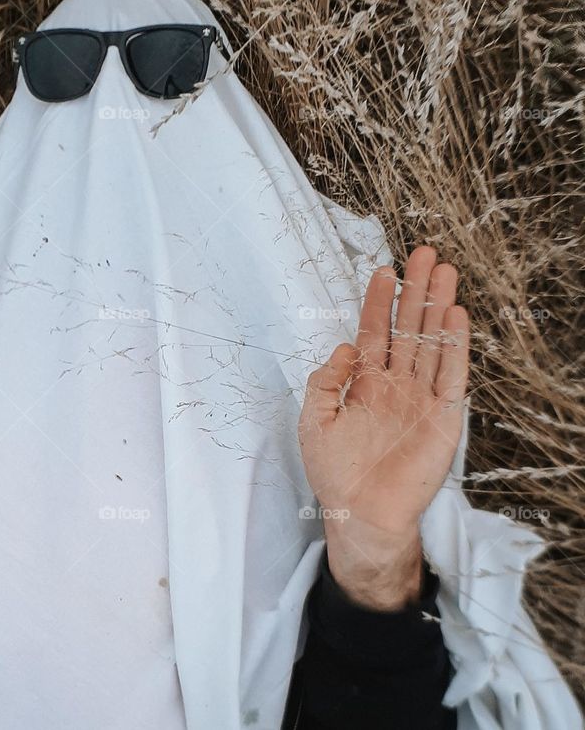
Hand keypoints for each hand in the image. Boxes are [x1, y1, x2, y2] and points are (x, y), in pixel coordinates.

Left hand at [298, 245, 468, 606]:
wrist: (361, 514)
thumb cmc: (335, 472)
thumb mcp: (314, 419)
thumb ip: (325, 380)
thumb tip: (344, 346)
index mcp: (365, 382)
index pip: (375, 331)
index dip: (379, 301)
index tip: (383, 270)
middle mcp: (396, 384)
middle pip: (409, 327)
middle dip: (416, 291)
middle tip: (424, 255)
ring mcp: (421, 398)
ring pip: (432, 343)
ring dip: (439, 308)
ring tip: (444, 272)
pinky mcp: (443, 419)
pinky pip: (451, 376)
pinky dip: (455, 347)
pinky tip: (456, 317)